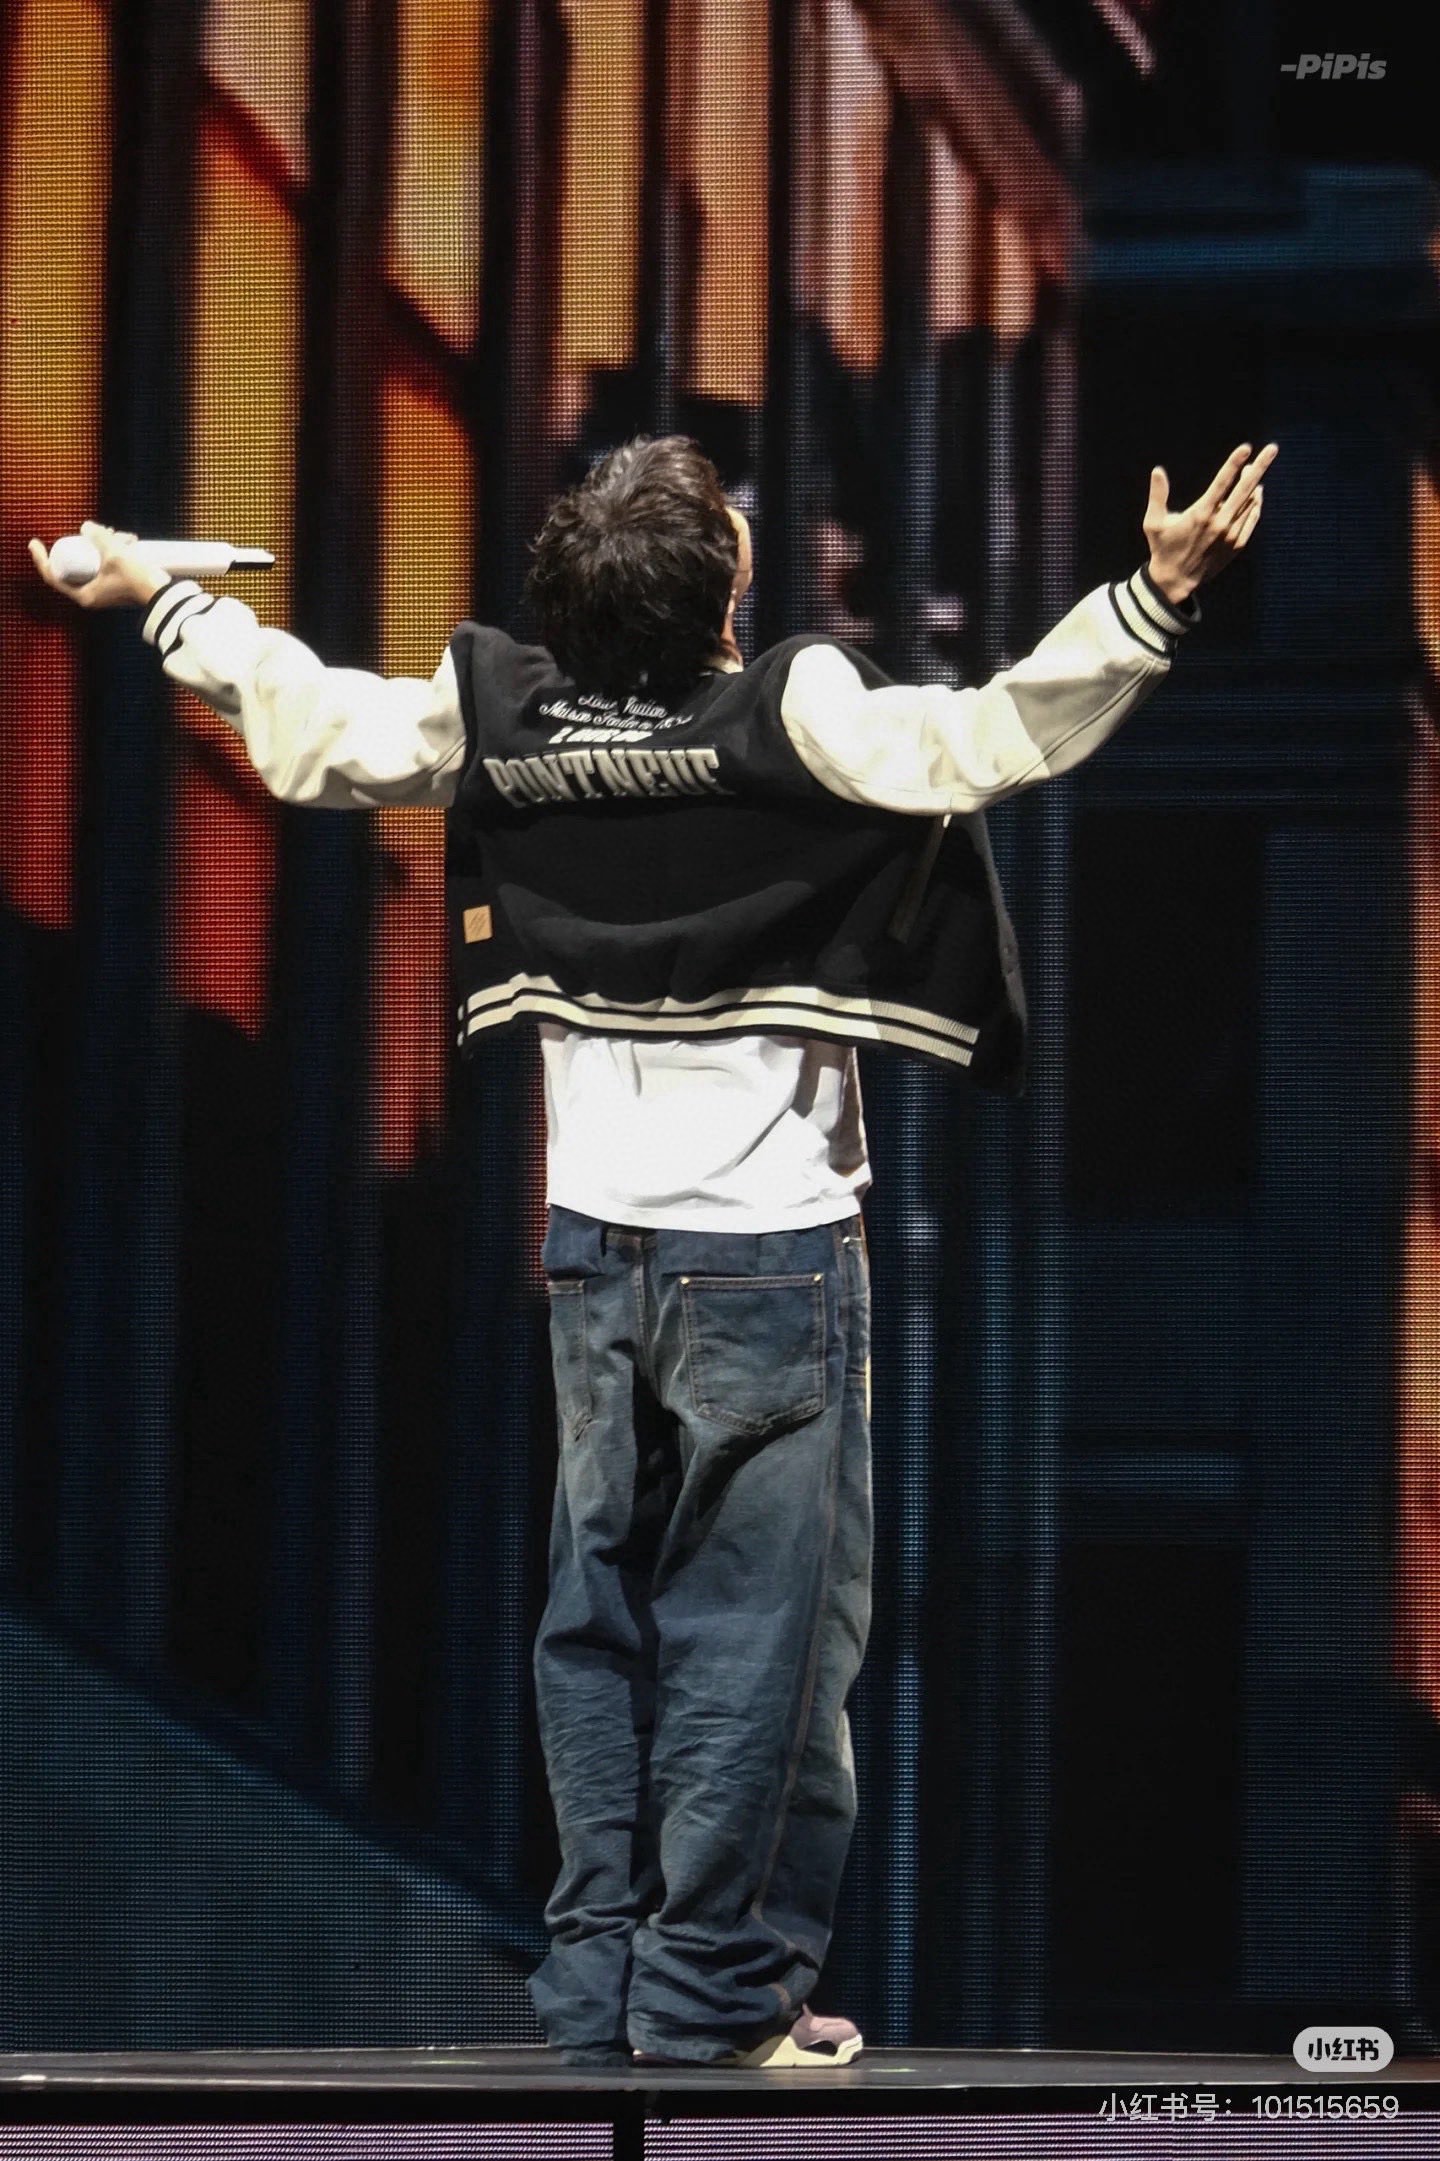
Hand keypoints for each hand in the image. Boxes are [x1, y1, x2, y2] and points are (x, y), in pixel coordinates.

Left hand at [27, 520, 170, 608]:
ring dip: (105, 544)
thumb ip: (98, 537)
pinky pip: (106, 564)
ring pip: (94, 561)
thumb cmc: (138, 580)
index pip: (52, 576)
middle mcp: (92, 595)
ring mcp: (104, 591)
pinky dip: (113, 551)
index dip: (40, 558)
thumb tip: (86, 526)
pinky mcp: (116, 586)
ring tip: (122, 535)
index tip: (35, 543)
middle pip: (76, 564)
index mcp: (84, 595)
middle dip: (85, 543)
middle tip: (96, 530)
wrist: (164, 596)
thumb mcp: (115, 554)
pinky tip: (129, 540)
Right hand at [1143, 442, 1277, 603]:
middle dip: (1260, 466)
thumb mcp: (1153, 523)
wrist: (1176, 581)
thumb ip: (1157, 496)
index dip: (1234, 463)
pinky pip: (1252, 519)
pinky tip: (1257, 494)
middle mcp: (1220, 523)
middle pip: (1245, 489)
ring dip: (1255, 484)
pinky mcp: (1237, 545)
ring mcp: (1231, 534)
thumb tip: (1157, 470)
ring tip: (1256, 468)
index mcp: (1201, 514)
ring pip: (1250, 503)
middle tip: (1272, 449)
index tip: (1246, 448)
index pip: (1222, 482)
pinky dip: (1256, 505)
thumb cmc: (1163, 549)